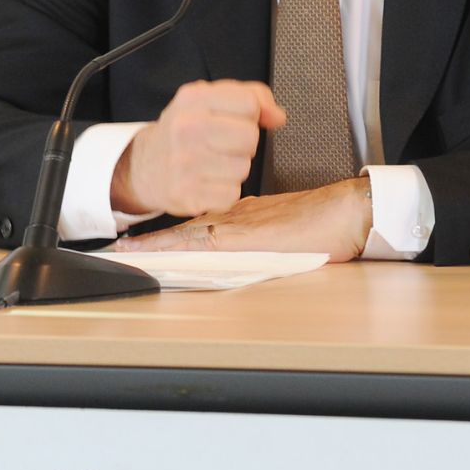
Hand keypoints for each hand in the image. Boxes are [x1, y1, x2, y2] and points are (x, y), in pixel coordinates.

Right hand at [110, 79, 284, 218]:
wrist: (144, 167)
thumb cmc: (186, 132)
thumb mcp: (210, 100)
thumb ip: (252, 97)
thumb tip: (278, 117)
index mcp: (193, 98)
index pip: (249, 103)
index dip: (250, 114)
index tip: (234, 120)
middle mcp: (185, 128)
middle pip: (250, 137)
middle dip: (244, 143)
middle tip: (223, 145)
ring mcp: (184, 163)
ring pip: (243, 168)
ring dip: (234, 169)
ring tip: (213, 163)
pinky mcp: (186, 195)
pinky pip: (231, 194)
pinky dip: (224, 192)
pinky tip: (207, 182)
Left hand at [124, 177, 372, 262]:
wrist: (347, 210)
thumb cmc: (325, 222)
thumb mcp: (285, 229)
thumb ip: (264, 234)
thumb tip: (249, 246)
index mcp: (245, 217)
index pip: (199, 226)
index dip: (170, 235)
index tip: (144, 243)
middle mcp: (238, 219)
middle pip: (186, 231)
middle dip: (154, 242)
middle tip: (122, 249)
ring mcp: (243, 228)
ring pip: (190, 237)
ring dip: (160, 246)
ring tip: (130, 254)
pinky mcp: (251, 239)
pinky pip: (208, 246)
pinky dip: (184, 251)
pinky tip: (169, 260)